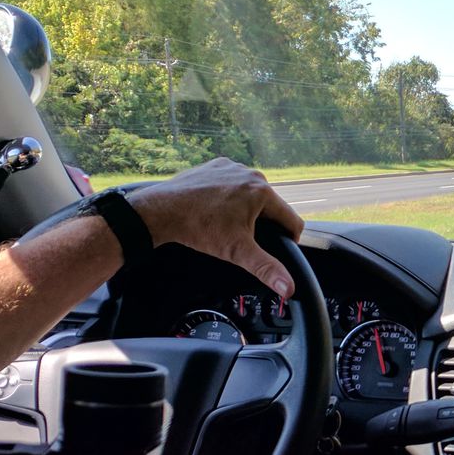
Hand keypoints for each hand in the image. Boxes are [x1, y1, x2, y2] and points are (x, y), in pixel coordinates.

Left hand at [129, 159, 304, 298]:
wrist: (162, 210)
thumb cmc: (198, 228)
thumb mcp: (237, 252)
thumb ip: (266, 269)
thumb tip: (288, 288)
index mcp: (262, 191)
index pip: (292, 219)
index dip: (289, 240)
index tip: (278, 249)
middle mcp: (250, 174)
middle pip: (271, 206)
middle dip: (262, 224)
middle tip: (241, 237)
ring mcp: (233, 167)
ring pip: (252, 195)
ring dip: (246, 209)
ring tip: (226, 223)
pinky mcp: (217, 166)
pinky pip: (233, 184)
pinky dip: (229, 196)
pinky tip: (215, 209)